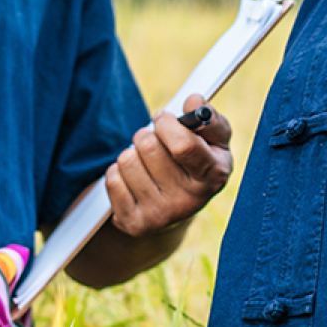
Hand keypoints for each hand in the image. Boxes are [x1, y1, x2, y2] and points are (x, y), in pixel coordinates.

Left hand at [106, 94, 233, 236]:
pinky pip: (112, 179)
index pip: (183, 146)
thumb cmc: (198, 161)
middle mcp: (188, 202)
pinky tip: (135, 179)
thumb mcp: (215, 139)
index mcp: (212, 177)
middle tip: (156, 141)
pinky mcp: (134, 224)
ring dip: (133, 152)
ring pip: (127, 160)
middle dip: (148, 134)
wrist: (181, 206)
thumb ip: (209, 117)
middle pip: (148, 146)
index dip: (167, 124)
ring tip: (146, 161)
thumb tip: (193, 102)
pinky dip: (119, 171)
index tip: (164, 118)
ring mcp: (160, 216)